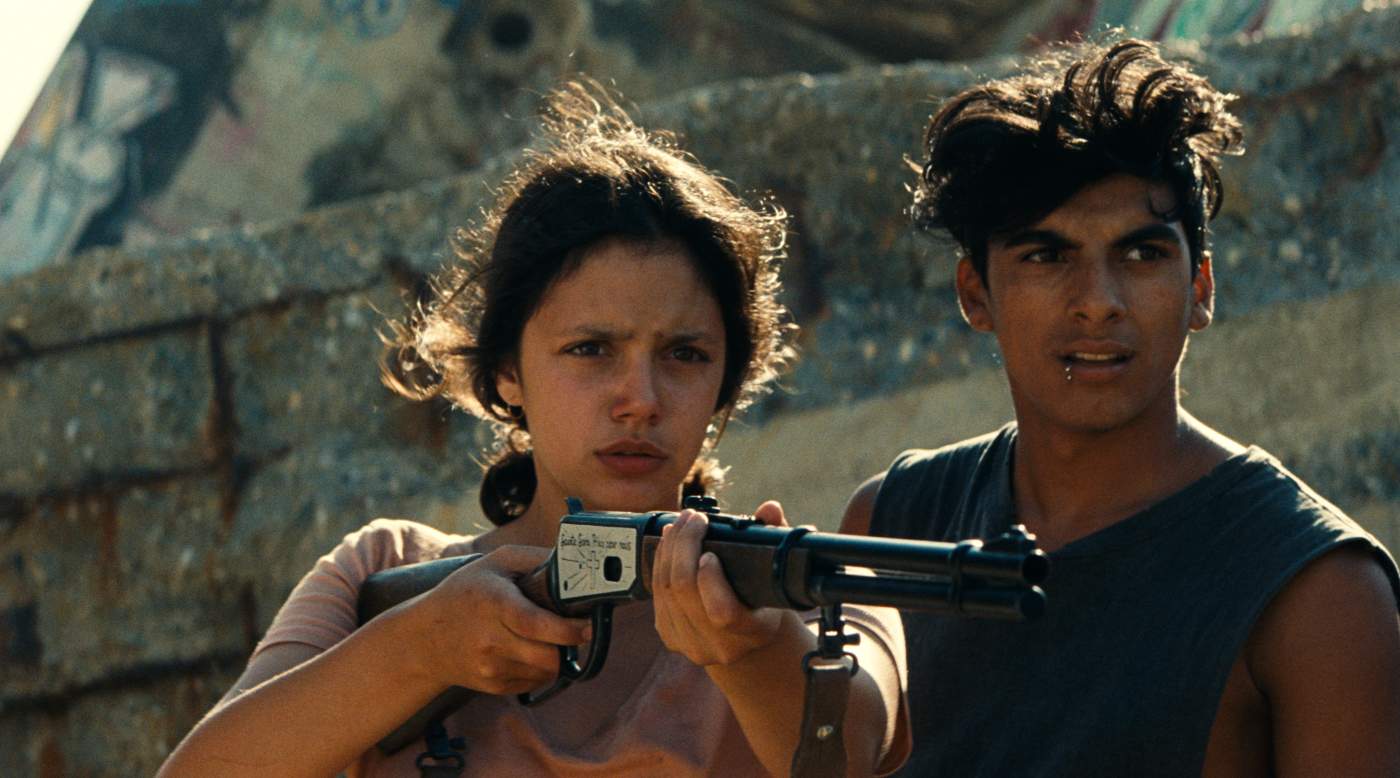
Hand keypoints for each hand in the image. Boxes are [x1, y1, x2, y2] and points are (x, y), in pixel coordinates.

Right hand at [415, 545, 590, 695]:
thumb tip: (575, 563)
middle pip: (547, 655)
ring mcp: (490, 667)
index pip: (536, 624)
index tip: (589, 625)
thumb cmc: (466, 592)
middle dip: (570, 644)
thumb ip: (536, 558)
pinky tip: (529, 649)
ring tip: (548, 636)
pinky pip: (535, 681)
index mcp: (492, 603)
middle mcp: (489, 640)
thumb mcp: (497, 562)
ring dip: (557, 655)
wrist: (425, 639)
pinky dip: (541, 667)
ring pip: (546, 671)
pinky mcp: (494, 686)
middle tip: (576, 629)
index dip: (568, 629)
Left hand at [652, 502, 789, 666]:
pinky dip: (660, 561)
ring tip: (681, 523)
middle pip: (685, 592)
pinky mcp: (669, 636)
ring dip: (669, 548)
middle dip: (684, 545)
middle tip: (693, 518)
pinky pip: (657, 593)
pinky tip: (669, 542)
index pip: (723, 613)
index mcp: (754, 633)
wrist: (746, 640)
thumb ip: (774, 538)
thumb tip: (770, 508)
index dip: (710, 581)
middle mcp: (721, 646)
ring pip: (666, 589)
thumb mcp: (776, 574)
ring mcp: (691, 644)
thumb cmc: (764, 601)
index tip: (709, 553)